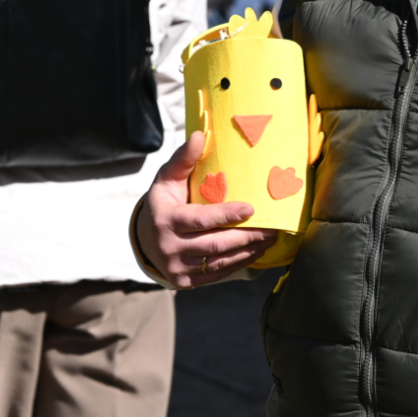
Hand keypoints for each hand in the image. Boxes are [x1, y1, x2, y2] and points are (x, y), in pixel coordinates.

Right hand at [135, 131, 278, 287]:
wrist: (145, 239)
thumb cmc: (164, 202)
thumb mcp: (167, 179)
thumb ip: (183, 159)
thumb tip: (200, 134)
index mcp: (166, 220)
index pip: (201, 220)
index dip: (227, 215)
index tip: (251, 209)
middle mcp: (169, 247)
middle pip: (216, 244)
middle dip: (247, 237)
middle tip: (272, 229)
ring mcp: (177, 268)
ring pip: (220, 262)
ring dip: (248, 251)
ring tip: (269, 240)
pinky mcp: (185, 282)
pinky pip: (217, 274)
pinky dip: (238, 263)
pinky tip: (254, 252)